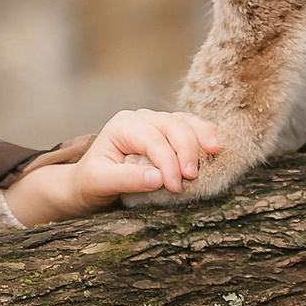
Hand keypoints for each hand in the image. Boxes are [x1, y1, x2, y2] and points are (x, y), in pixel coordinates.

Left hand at [1, 110, 226, 224]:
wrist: (89, 182)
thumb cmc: (92, 181)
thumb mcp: (100, 182)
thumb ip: (127, 179)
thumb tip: (158, 178)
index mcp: (122, 126)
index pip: (152, 140)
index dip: (168, 163)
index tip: (175, 187)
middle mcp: (140, 119)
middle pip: (172, 125)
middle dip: (186, 150)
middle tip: (192, 177)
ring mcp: (156, 123)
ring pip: (185, 121)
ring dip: (202, 136)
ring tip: (215, 153)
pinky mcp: (168, 133)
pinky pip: (191, 127)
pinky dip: (204, 135)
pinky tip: (214, 148)